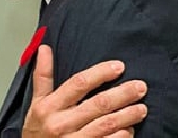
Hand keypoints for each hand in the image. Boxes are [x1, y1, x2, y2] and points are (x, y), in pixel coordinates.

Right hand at [22, 45, 147, 136]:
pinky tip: (130, 130)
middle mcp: (61, 123)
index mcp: (49, 106)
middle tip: (140, 86)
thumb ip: (42, 76)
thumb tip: (44, 48)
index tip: (118, 66)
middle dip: (122, 94)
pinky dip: (122, 136)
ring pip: (107, 125)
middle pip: (98, 104)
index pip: (78, 84)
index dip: (100, 73)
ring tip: (142, 108)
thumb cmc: (37, 131)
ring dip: (128, 115)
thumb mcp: (35, 103)